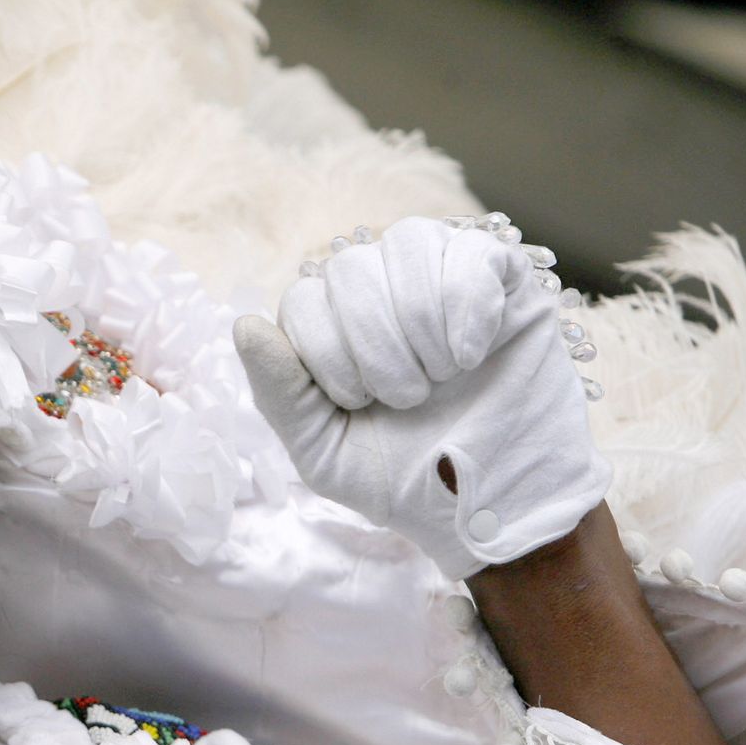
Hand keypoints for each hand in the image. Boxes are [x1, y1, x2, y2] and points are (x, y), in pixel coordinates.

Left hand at [233, 216, 610, 579]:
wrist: (495, 504)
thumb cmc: (404, 480)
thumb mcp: (324, 451)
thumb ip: (280, 392)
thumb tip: (243, 324)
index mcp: (330, 331)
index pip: (303, 298)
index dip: (326, 350)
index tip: (360, 404)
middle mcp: (380, 294)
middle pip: (349, 267)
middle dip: (374, 343)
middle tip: (408, 398)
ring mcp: (440, 279)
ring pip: (407, 240)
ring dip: (418, 318)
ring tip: (443, 374)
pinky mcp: (502, 279)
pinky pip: (472, 248)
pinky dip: (468, 302)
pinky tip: (472, 353)